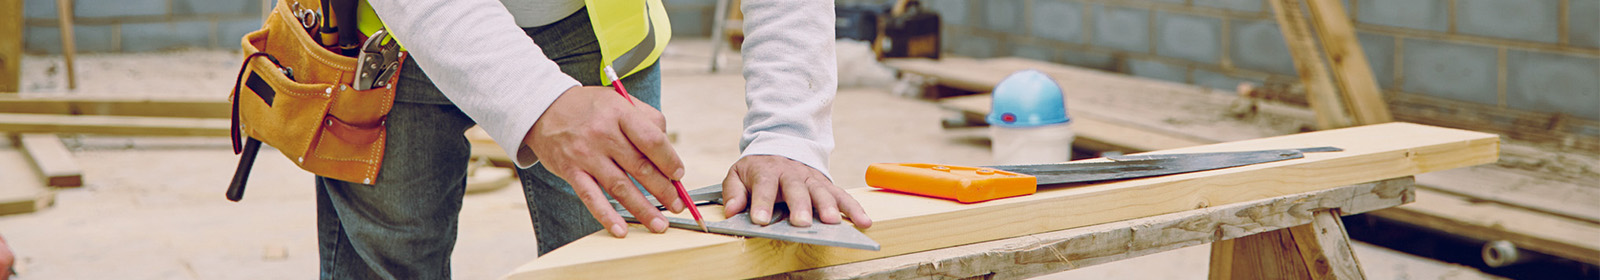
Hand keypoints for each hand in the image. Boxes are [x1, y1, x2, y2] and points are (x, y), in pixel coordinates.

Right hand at [526, 86, 686, 237]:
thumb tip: (668, 149)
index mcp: (619, 113)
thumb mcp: (619, 100)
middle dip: (664, 190)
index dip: (670, 160)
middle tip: (678, 205)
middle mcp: (602, 134)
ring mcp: (585, 154)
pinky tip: (621, 230)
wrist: (542, 108)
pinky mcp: (571, 171)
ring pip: (620, 187)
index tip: (679, 175)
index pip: (652, 140)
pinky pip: (591, 197)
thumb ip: (647, 119)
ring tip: (660, 224)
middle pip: (640, 167)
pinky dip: (606, 216)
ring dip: (643, 208)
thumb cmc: (588, 107)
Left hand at [720, 155, 871, 227]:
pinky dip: (854, 208)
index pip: (764, 186)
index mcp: (766, 170)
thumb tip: (731, 211)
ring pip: (821, 191)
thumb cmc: (757, 169)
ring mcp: (811, 178)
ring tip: (831, 222)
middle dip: (800, 205)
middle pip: (796, 189)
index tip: (760, 220)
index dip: (762, 203)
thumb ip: (733, 192)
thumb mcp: (738, 174)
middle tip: (801, 222)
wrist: (779, 147)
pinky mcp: (826, 184)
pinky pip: (842, 195)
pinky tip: (864, 221)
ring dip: (828, 206)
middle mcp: (791, 173)